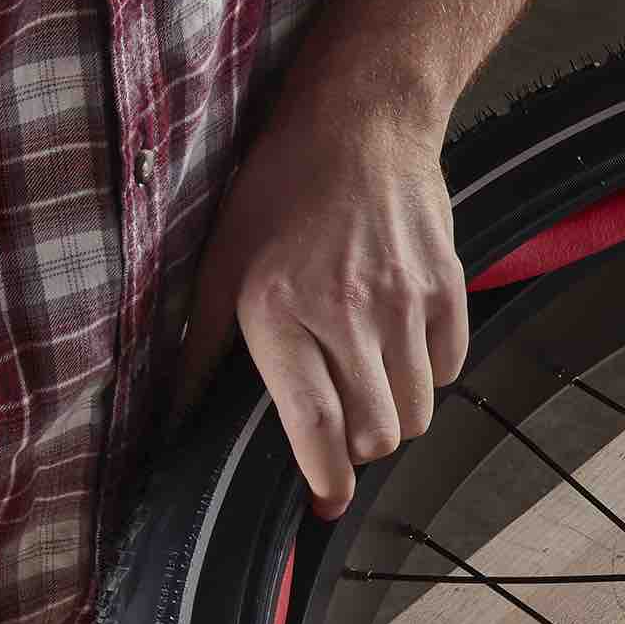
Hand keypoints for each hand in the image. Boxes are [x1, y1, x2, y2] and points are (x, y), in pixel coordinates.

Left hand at [178, 96, 469, 519]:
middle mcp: (349, 315)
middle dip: (358, 451)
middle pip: (376, 433)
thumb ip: (201, 351)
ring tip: (369, 390)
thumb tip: (175, 420)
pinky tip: (400, 351)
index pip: (317, 428)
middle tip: (341, 437)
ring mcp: (406, 303)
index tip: (324, 501)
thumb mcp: (220, 265)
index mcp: (283, 314)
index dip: (326, 480)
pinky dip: (428, 376)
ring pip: (417, 409)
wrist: (360, 122)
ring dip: (394, 417)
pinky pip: (449, 368)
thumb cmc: (280, 190)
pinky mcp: (447, 289)